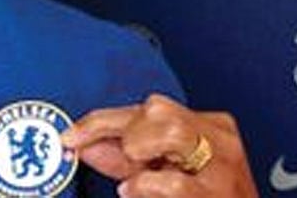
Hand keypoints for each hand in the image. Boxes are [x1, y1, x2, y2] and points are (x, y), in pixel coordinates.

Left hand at [60, 94, 258, 196]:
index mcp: (210, 127)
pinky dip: (146, 186)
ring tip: (138, 177)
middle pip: (159, 108)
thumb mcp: (161, 176)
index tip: (71, 135)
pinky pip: (174, 182)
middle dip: (125, 133)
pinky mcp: (219, 196)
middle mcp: (221, 141)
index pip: (149, 108)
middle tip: (123, 164)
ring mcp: (224, 169)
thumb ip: (124, 159)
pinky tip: (135, 191)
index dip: (102, 120)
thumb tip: (84, 144)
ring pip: (172, 129)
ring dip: (140, 150)